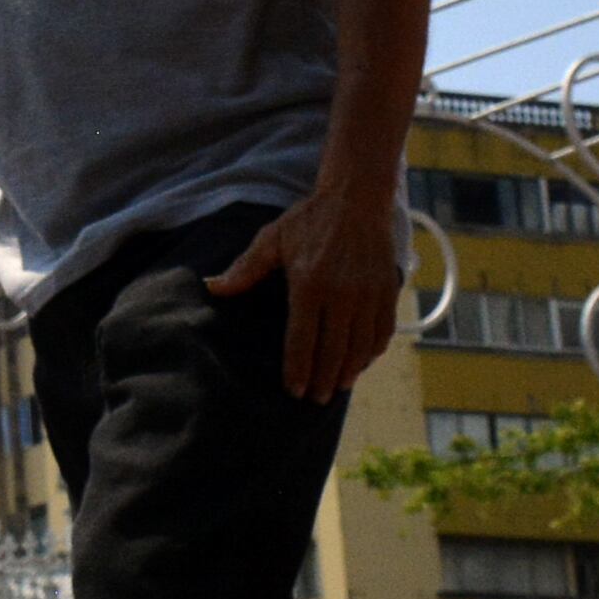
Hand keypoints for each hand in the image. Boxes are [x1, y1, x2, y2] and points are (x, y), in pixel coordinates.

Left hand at [202, 178, 402, 402]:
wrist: (357, 199)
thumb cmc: (310, 221)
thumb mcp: (273, 239)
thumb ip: (245, 268)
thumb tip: (211, 287)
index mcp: (310, 284)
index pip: (302, 339)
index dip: (298, 370)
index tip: (294, 391)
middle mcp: (341, 294)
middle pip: (333, 350)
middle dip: (324, 380)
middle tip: (316, 399)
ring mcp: (368, 294)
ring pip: (360, 346)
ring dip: (349, 372)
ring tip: (338, 387)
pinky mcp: (387, 290)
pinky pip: (382, 331)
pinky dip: (372, 352)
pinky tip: (361, 363)